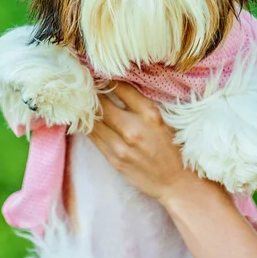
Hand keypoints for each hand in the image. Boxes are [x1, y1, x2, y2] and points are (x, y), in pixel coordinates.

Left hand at [89, 82, 199, 202]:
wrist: (176, 182)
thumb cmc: (173, 148)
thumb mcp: (163, 121)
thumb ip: (143, 106)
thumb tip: (120, 87)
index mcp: (150, 114)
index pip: (122, 89)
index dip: (109, 79)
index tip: (101, 74)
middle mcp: (133, 128)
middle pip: (103, 104)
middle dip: (93, 93)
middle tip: (85, 85)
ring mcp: (121, 146)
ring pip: (94, 121)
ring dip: (86, 109)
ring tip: (80, 100)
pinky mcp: (114, 159)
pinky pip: (94, 138)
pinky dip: (87, 126)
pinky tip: (83, 119)